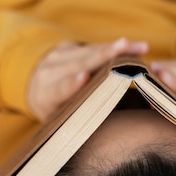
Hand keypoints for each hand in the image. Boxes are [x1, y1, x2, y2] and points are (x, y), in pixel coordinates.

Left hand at [27, 38, 148, 121]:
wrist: (34, 89)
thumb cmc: (55, 114)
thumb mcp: (60, 121)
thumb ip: (78, 119)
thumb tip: (107, 129)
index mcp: (45, 95)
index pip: (61, 89)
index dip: (73, 84)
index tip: (84, 77)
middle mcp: (49, 72)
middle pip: (81, 63)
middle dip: (105, 56)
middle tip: (125, 49)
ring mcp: (58, 56)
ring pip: (90, 51)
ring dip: (117, 49)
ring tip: (141, 48)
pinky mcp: (68, 46)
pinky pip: (94, 47)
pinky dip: (115, 47)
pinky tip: (132, 46)